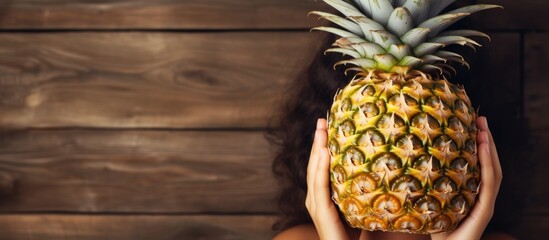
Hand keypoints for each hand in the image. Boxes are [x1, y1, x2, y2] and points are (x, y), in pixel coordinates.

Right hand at [305, 118, 352, 239]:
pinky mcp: (321, 211)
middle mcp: (314, 198)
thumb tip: (378, 170)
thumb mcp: (356, 207)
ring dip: (318, 147)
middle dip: (318, 141)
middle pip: (314, 163)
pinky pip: (320, 185)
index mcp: (321, 196)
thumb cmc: (353, 235)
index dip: (321, 145)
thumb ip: (358, 191)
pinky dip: (321, 167)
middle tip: (322, 119)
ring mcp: (315, 205)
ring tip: (321, 129)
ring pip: (314, 170)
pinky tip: (325, 151)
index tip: (327, 125)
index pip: (319, 165)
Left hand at [431, 116, 502, 239]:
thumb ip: (424, 184)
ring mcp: (485, 204)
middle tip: (480, 118)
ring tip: (484, 129)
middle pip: (489, 164)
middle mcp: (481, 197)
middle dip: (487, 140)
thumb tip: (402, 160)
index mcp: (471, 193)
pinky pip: (488, 184)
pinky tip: (482, 149)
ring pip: (492, 171)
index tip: (473, 124)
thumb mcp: (428, 200)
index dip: (479, 145)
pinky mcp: (484, 211)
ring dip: (489, 148)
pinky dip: (487, 165)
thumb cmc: (432, 227)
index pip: (480, 165)